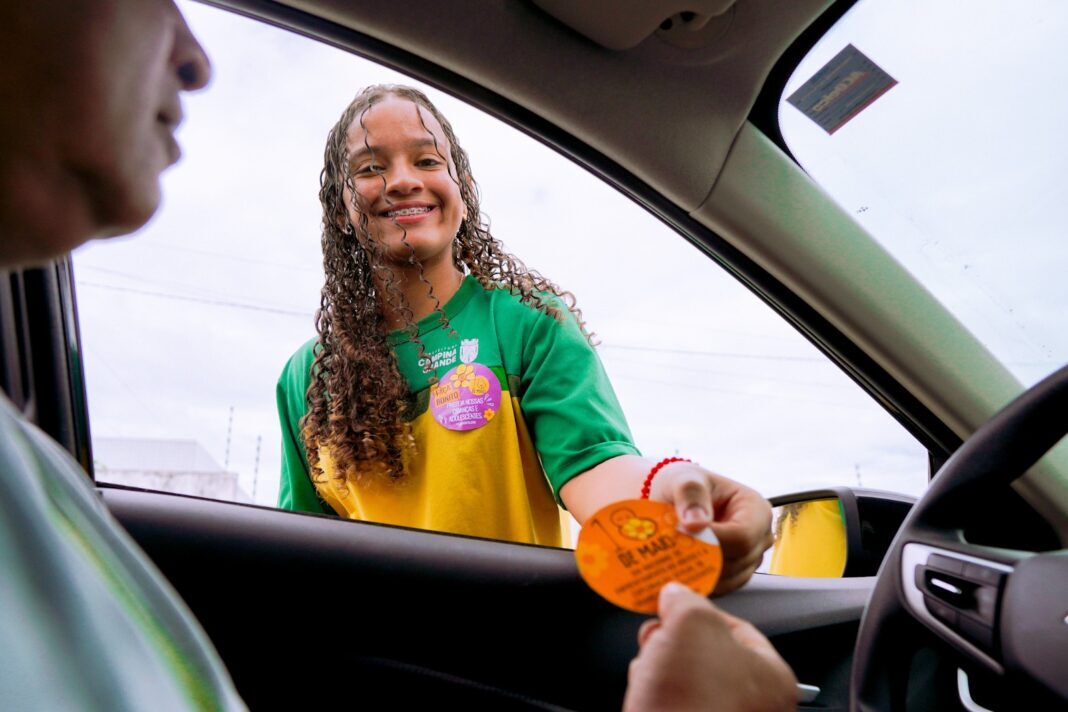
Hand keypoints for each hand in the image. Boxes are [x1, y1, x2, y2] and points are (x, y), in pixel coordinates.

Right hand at [623, 583, 796, 711]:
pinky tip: (645, 691)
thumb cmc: (692, 702)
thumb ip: (684, 600)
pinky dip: (655, 694)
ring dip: (660, 667)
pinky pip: (673, 704)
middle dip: (674, 641)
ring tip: (650, 669)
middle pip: (707, 653)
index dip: (699, 611)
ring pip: (686, 680)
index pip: (737, 626)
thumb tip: (675, 594)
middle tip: (659, 636)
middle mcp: (755, 706)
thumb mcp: (689, 623)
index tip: (674, 604)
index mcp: (772, 676)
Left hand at [650, 463, 772, 593]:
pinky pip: (720, 588)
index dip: (713, 543)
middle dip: (702, 560)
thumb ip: (690, 494)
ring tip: (672, 560)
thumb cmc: (683, 484)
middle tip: (671, 551)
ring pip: (729, 580)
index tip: (682, 538)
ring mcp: (750, 558)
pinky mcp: (736, 574)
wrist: (673, 498)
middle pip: (736, 562)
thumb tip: (696, 522)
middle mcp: (760, 536)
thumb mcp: (684, 479)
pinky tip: (679, 571)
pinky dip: (699, 582)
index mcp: (756, 509)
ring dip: (699, 574)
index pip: (742, 537)